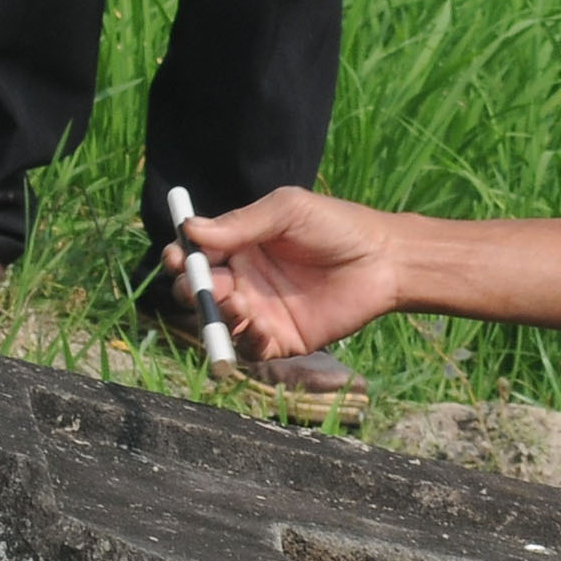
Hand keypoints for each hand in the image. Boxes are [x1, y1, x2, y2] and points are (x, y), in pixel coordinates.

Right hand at [165, 188, 406, 358]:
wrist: (383, 261)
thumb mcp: (287, 211)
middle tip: (201, 285)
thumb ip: (242, 223)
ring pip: (219, 324)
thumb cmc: (337, 226)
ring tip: (235, 302)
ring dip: (215, 317)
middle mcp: (244, 281)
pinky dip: (243, 341)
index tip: (177, 258)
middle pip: (199, 293)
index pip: (195, 257)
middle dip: (190, 291)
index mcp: (239, 247)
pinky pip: (250, 349)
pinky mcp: (281, 340)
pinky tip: (254, 324)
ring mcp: (260, 313)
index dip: (179, 259)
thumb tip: (190, 228)